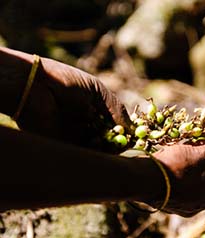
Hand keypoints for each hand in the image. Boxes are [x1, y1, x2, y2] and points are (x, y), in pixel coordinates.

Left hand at [1, 47, 131, 147]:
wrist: (34, 84)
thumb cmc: (67, 81)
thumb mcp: (97, 90)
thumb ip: (115, 108)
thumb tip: (132, 127)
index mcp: (93, 110)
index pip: (113, 125)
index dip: (125, 131)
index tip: (136, 136)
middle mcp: (86, 124)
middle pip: (107, 139)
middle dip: (119, 142)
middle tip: (129, 144)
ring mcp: (75, 136)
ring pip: (98, 149)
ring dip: (110, 149)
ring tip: (117, 145)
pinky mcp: (65, 145)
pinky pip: (84, 154)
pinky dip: (96, 155)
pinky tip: (104, 150)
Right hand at [150, 138, 204, 216]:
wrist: (143, 180)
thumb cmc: (177, 168)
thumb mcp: (201, 154)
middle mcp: (196, 205)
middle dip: (203, 160)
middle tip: (197, 146)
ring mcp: (178, 205)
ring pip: (189, 181)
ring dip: (189, 164)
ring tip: (182, 149)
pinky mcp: (163, 200)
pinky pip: (175, 184)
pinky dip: (176, 171)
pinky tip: (170, 159)